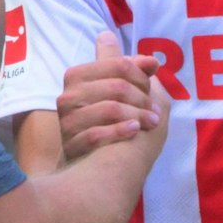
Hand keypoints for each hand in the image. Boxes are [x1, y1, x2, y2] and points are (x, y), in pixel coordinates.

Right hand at [56, 32, 162, 161]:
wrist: (94, 162)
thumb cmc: (113, 121)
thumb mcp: (124, 91)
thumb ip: (135, 71)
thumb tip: (152, 60)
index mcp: (78, 75)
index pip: (119, 64)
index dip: (141, 76)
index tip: (150, 89)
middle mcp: (68, 96)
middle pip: (117, 86)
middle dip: (142, 98)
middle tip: (154, 112)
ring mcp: (68, 121)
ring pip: (110, 108)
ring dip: (138, 116)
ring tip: (151, 123)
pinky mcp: (72, 144)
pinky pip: (99, 134)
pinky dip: (121, 131)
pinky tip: (135, 132)